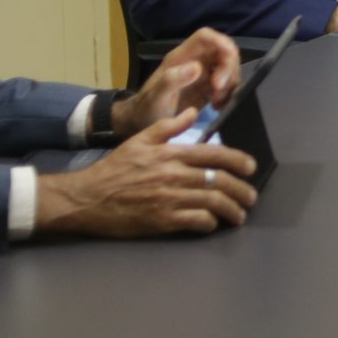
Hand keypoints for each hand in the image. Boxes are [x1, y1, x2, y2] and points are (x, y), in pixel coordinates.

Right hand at [36, 108, 258, 237]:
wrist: (86, 198)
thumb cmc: (113, 169)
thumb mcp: (139, 140)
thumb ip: (168, 126)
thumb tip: (192, 113)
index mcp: (170, 153)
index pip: (214, 154)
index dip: (238, 160)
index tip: (251, 168)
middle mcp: (174, 174)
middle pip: (219, 180)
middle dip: (242, 190)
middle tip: (250, 197)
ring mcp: (169, 198)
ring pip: (213, 202)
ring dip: (232, 210)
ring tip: (239, 215)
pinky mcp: (162, 220)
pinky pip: (196, 221)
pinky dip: (209, 223)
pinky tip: (213, 224)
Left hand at [114, 28, 240, 136]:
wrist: (143, 123)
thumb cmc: (147, 108)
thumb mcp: (156, 97)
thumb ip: (172, 80)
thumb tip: (197, 68)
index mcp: (181, 57)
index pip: (205, 37)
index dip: (221, 42)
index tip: (230, 59)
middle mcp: (194, 61)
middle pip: (222, 51)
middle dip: (228, 69)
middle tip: (219, 91)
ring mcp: (203, 74)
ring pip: (228, 67)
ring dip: (230, 83)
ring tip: (217, 103)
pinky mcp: (208, 88)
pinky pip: (227, 83)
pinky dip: (229, 94)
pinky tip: (218, 107)